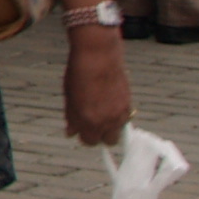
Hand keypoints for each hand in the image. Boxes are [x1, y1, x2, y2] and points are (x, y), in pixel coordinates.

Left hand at [63, 26, 133, 146]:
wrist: (98, 56)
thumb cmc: (79, 73)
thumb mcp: (69, 97)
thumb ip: (71, 118)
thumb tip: (70, 132)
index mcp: (87, 119)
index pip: (88, 141)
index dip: (84, 136)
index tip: (82, 130)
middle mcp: (105, 120)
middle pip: (106, 142)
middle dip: (99, 135)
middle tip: (92, 124)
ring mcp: (119, 113)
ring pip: (118, 133)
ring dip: (110, 128)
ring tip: (101, 113)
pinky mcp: (128, 105)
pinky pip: (125, 120)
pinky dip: (118, 118)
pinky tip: (109, 105)